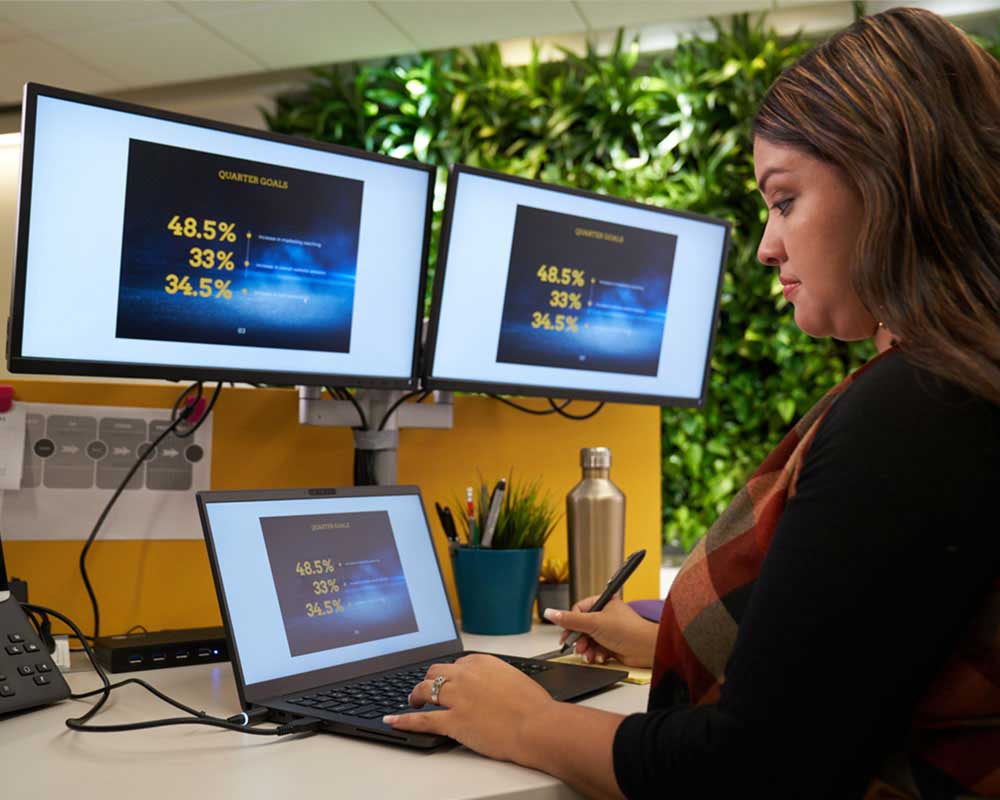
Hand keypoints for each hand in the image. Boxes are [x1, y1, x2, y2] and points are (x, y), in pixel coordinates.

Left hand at [383, 654, 554, 762]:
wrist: (536, 725)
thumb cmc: (534, 706)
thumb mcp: (515, 679)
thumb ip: (498, 678)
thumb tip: (494, 686)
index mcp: (481, 662)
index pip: (458, 663)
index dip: (452, 674)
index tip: (451, 680)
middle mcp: (465, 675)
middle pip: (436, 672)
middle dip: (429, 679)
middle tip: (427, 689)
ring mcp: (456, 697)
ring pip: (425, 690)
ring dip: (415, 695)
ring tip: (413, 701)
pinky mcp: (452, 720)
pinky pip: (422, 719)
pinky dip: (404, 719)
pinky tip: (393, 720)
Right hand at [544, 595, 657, 667]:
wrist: (647, 649)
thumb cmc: (628, 630)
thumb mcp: (593, 623)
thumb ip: (570, 619)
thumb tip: (550, 612)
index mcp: (603, 603)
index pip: (578, 610)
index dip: (571, 623)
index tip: (566, 634)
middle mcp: (606, 615)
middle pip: (582, 627)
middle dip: (579, 639)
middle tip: (578, 646)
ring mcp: (609, 630)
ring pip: (588, 640)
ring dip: (586, 649)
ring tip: (588, 654)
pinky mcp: (612, 644)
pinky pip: (596, 649)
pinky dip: (595, 654)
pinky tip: (598, 657)